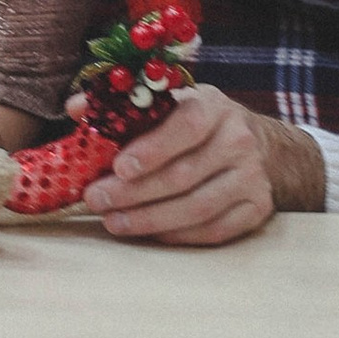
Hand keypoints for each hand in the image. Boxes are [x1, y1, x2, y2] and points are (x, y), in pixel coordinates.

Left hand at [88, 85, 315, 244]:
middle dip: (135, 192)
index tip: (118, 168)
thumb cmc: (199, 122)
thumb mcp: (170, 102)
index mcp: (214, 107)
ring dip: (151, 219)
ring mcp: (252, 177)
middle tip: (97, 200)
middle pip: (184, 174)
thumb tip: (77, 108)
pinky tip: (149, 233)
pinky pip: (214, 230)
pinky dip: (178, 235)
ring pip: (198, 207)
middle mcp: (239, 141)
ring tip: (114, 222)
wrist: (261, 145)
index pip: (185, 126)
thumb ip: (123, 105)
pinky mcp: (257, 208)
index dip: (152, 149)